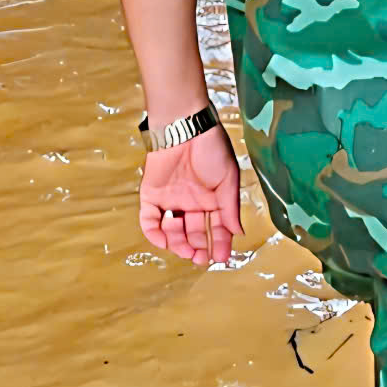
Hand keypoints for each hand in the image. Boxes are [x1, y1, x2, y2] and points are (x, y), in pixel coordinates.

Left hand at [138, 121, 242, 266]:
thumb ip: (230, 208)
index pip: (216, 227)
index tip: (221, 258)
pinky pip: (149, 220)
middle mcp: (191, 202)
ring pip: (172, 231)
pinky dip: (154, 233)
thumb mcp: (228, 179)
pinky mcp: (150, 195)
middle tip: (200, 258)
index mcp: (212, 198)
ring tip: (185, 248)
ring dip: (178, 242)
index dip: (219, 243)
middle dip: (197, 247)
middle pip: (193, 232)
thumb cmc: (211, 148)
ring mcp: (170, 200)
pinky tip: (164, 241)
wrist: (184, 128)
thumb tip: (238, 233)